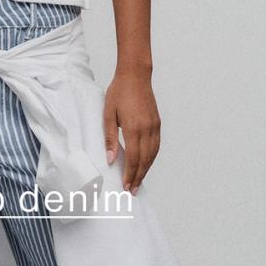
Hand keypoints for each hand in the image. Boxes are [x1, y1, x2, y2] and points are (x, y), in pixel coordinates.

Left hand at [103, 70, 159, 195]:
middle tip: (133, 190)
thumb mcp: (108, 115)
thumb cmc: (119, 93)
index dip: (130, 174)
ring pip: (152, 154)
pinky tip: (146, 164)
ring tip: (139, 181)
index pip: (133, 158)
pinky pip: (156, 146)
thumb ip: (109, 138)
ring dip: (146, 169)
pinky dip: (152, 158)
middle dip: (138, 177)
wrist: (135, 76)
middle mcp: (147, 129)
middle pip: (144, 160)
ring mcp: (154, 126)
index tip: (126, 185)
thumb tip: (110, 159)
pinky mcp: (157, 123)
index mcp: (134, 128)